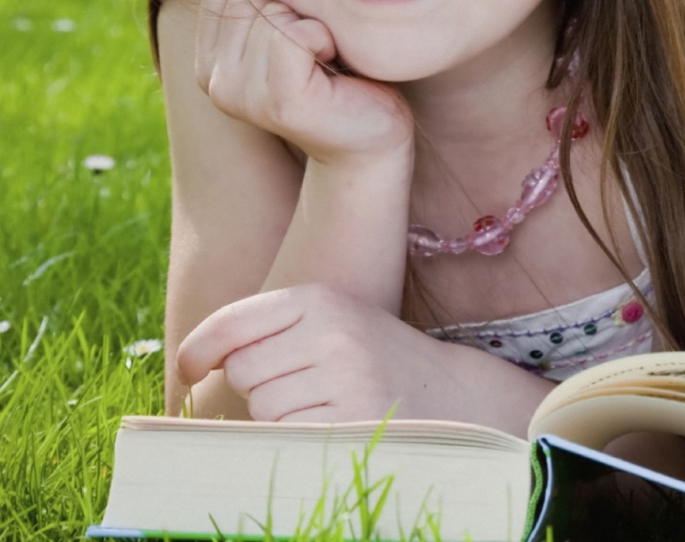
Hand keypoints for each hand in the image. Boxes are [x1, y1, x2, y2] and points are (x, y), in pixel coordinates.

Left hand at [176, 284, 446, 422]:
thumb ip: (267, 329)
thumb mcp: (327, 320)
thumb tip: (189, 368)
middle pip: (241, 370)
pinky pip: (288, 435)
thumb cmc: (367, 355)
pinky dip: (297, 436)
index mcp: (322, 297)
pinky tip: (330, 422)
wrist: (448, 389)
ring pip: (263, 406)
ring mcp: (345, 378)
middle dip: (256, 384)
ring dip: (278, 413)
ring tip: (321, 401)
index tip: (188, 368)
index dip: (196, 349)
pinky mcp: (352, 421)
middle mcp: (333, 332)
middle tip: (297, 381)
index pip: (232, 322)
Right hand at [196, 0, 411, 166]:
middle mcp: (216, 82)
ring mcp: (243, 96)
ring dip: (312, 27)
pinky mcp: (281, 102)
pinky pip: (294, 35)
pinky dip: (323, 39)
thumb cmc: (336, 76)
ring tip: (324, 62)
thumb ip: (253, 1)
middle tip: (313, 53)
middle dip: (292, 11)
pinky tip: (332, 67)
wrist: (371, 136)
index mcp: (210, 63)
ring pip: (272, 14)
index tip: (294, 37)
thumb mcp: (286, 31)